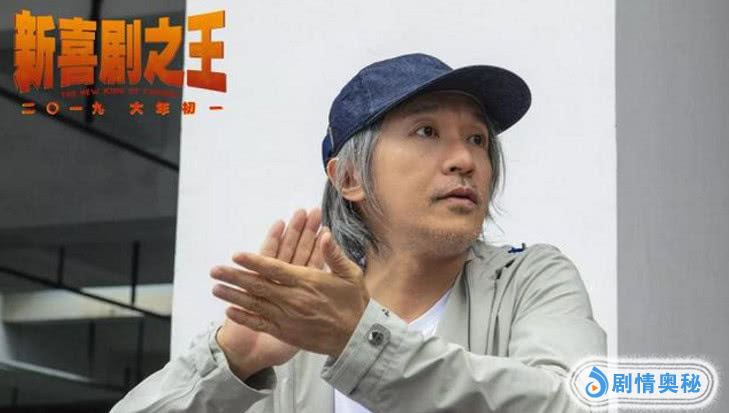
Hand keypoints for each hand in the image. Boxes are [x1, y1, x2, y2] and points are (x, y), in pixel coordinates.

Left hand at [211, 227, 369, 358]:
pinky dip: (244, 317)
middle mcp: (292, 299)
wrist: (356, 338)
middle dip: (234, 276)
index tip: (236, 255)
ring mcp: (287, 317)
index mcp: (306, 281)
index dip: (253, 261)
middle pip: (258, 285)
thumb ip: (334, 255)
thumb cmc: (354, 303)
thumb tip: (325, 234)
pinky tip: (229, 311)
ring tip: (215, 288)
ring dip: (233, 295)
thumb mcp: (351, 274)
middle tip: (215, 270)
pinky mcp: (286, 332)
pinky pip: (261, 323)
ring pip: (255, 304)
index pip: (274, 268)